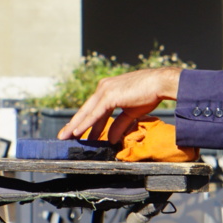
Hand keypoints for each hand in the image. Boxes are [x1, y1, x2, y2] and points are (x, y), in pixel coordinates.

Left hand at [58, 67, 182, 143]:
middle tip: (63, 136)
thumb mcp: (131, 113)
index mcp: (107, 89)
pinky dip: (85, 124)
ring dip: (76, 126)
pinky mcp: (109, 96)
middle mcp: (103, 87)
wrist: (159, 84)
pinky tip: (78, 132)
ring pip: (87, 112)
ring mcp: (105, 90)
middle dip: (74, 124)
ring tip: (66, 137)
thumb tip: (112, 139)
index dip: (83, 120)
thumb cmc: (149, 95)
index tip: (75, 132)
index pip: (92, 107)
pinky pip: (95, 114)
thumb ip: (120, 125)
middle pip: (86, 110)